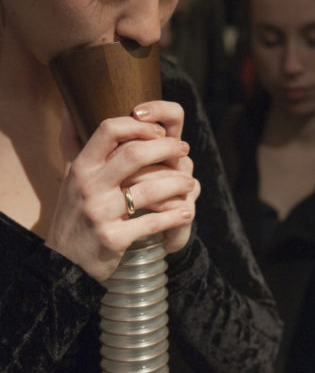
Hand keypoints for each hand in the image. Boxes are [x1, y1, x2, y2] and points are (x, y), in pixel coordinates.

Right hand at [46, 100, 199, 281]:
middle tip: (184, 150)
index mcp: (81, 167)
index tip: (160, 131)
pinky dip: (174, 216)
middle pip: (134, 154)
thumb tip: (68, 109)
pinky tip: (186, 212)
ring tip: (190, 183)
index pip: (109, 129)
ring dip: (177, 184)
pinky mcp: (113, 239)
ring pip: (149, 190)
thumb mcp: (70, 178)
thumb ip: (74, 145)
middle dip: (167, 149)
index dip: (139, 126)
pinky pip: (151, 223)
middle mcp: (88, 187)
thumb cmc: (74, 214)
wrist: (64, 262)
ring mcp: (100, 214)